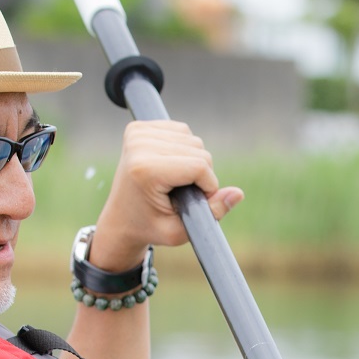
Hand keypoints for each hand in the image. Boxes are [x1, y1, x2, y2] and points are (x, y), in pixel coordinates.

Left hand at [88, 120, 242, 270]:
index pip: (199, 165)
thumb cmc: (150, 227)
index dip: (208, 186)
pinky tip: (169, 165)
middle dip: (200, 174)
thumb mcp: (181, 231)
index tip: (196, 201)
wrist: (119, 220)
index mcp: (145, 170)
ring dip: (192, 160)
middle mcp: (139, 146)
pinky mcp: (138, 128)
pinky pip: (181, 131)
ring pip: (192, 139)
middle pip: (199, 150)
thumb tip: (238, 193)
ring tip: (174, 181)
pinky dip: (183, 149)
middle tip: (182, 193)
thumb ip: (213, 212)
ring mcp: (137, 134)